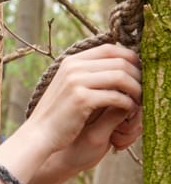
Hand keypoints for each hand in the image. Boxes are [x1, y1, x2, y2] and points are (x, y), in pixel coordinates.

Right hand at [23, 43, 141, 162]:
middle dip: (138, 75)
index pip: (110, 49)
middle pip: (120, 61)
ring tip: (139, 100)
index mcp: (71, 61)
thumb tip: (122, 67)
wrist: (38, 135)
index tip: (139, 72)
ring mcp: (76, 82)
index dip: (130, 58)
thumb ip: (89, 75)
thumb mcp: (69, 88)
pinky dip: (128, 103)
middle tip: (144, 89)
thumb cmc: (58, 115)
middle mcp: (73, 67)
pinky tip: (129, 110)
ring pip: (121, 77)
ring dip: (136, 89)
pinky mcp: (81, 99)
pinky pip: (116, 96)